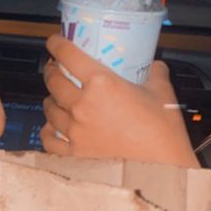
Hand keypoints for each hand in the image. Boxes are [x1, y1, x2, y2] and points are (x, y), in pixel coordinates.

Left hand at [41, 35, 198, 168]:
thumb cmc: (162, 131)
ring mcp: (75, 131)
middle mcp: (82, 105)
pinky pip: (50, 139)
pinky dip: (48, 131)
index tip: (53, 42)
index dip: (57, 45)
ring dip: (50, 100)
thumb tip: (154, 65)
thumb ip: (155, 73)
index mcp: (101, 83)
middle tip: (55, 69)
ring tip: (55, 98)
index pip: (68, 56)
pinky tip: (52, 127)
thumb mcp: (162, 93)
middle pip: (53, 81)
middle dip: (51, 72)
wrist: (161, 168)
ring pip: (49, 109)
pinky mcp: (74, 153)